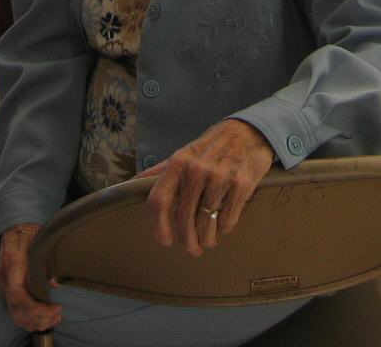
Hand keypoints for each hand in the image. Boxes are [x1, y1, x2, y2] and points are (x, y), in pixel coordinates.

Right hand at [0, 223, 60, 332]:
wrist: (16, 227)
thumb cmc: (29, 231)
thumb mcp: (41, 239)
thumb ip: (47, 259)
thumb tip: (55, 283)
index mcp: (12, 264)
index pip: (16, 294)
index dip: (35, 307)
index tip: (53, 308)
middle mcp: (5, 278)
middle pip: (16, 309)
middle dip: (38, 317)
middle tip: (57, 314)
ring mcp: (5, 285)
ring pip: (15, 313)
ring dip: (35, 321)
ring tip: (54, 319)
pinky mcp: (9, 289)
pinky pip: (16, 311)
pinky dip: (30, 320)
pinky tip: (45, 319)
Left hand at [141, 119, 275, 255]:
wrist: (249, 131)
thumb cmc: (212, 146)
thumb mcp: (184, 153)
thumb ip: (160, 172)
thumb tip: (131, 184)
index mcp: (178, 163)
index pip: (159, 200)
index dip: (158, 226)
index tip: (165, 241)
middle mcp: (196, 171)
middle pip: (184, 219)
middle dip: (187, 241)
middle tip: (192, 249)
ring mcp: (220, 178)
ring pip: (207, 224)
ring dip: (207, 239)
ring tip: (208, 241)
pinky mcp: (241, 185)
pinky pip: (227, 220)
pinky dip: (225, 227)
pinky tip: (224, 223)